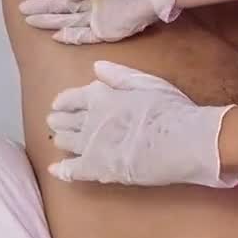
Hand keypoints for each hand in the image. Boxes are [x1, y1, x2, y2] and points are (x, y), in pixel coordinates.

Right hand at [19, 0, 180, 43]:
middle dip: (42, 7)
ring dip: (49, 21)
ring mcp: (101, 17)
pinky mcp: (108, 31)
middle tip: (21, 8)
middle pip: (62, 6)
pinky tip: (54, 35)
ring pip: (68, 20)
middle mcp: (95, 1)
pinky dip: (70, 36)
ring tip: (28, 19)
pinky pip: (85, 36)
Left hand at [45, 61, 237, 187]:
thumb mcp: (146, 82)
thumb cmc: (170, 108)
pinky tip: (56, 169)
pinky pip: (72, 170)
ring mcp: (91, 145)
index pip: (71, 98)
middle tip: (55, 123)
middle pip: (66, 120)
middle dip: (59, 120)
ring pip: (67, 142)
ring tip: (59, 140)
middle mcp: (89, 119)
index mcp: (100, 96)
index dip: (63, 102)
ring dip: (61, 140)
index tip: (58, 105)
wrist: (182, 140)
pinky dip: (62, 169)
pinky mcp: (97, 169)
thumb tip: (96, 67)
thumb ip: (118, 75)